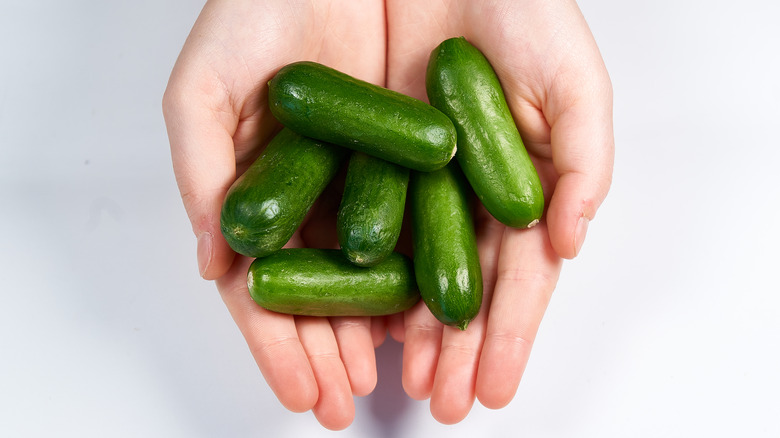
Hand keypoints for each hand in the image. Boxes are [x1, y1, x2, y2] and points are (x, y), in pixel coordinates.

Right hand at [162, 0, 386, 429]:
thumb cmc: (249, 16)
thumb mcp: (202, 93)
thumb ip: (200, 176)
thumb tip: (212, 267)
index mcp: (259, 198)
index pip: (265, 289)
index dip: (277, 345)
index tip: (297, 392)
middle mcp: (312, 201)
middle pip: (320, 294)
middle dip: (328, 355)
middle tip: (340, 404)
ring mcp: (363, 185)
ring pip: (372, 274)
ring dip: (376, 333)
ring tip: (385, 382)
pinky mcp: (411, 162)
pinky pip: (419, 226)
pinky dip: (418, 275)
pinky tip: (423, 320)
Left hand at [384, 0, 613, 422]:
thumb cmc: (521, 11)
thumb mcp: (573, 84)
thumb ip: (584, 163)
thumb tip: (571, 242)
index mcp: (518, 188)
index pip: (516, 276)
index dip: (509, 334)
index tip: (494, 387)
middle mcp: (465, 195)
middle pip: (461, 285)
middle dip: (455, 349)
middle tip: (445, 403)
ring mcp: (413, 182)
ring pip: (409, 269)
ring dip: (407, 330)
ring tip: (403, 382)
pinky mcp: (365, 161)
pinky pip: (360, 226)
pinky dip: (359, 275)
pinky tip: (357, 320)